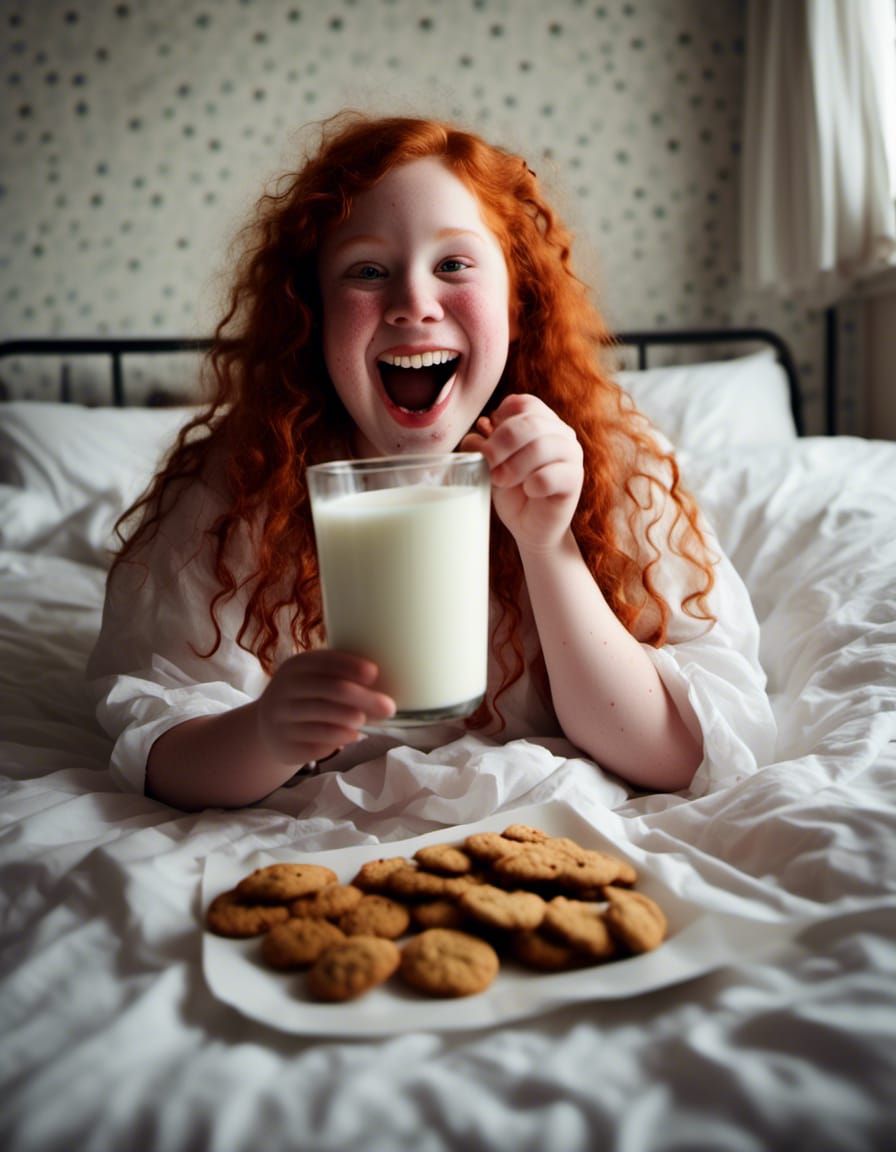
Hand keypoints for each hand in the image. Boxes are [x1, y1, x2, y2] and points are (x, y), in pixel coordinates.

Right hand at [255, 650, 395, 765]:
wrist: (269, 726)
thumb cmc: (307, 697)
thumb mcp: (316, 678)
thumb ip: (344, 677)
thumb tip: (387, 688)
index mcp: (297, 666)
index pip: (326, 662)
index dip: (351, 666)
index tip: (375, 673)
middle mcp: (285, 689)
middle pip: (332, 690)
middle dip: (365, 698)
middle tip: (389, 708)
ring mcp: (282, 718)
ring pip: (324, 719)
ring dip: (352, 719)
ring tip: (363, 720)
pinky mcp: (285, 745)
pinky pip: (317, 743)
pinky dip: (338, 740)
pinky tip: (349, 736)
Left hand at [461, 393, 582, 552]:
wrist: (529, 525)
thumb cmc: (510, 489)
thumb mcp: (490, 464)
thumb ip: (482, 446)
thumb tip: (478, 434)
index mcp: (541, 420)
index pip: (523, 403)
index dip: (501, 419)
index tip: (488, 441)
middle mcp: (560, 432)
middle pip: (530, 422)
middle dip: (500, 444)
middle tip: (488, 465)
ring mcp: (571, 454)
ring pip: (541, 447)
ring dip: (513, 466)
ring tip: (501, 481)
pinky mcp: (575, 479)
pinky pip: (550, 475)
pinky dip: (533, 484)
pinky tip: (529, 492)